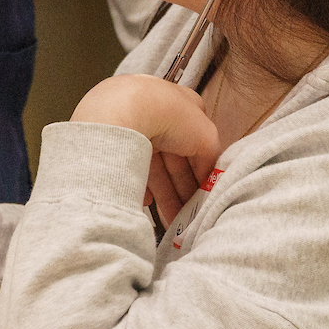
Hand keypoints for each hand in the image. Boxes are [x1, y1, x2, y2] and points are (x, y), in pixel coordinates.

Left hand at [68, 75, 221, 224]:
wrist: (123, 110)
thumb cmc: (171, 117)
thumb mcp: (206, 137)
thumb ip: (212, 159)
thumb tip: (208, 178)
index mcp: (183, 107)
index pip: (197, 144)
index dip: (201, 172)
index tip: (203, 197)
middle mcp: (158, 116)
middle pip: (175, 160)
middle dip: (183, 189)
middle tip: (189, 216)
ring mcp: (136, 128)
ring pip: (154, 168)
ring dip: (164, 195)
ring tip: (171, 221)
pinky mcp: (116, 143)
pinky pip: (130, 169)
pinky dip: (139, 186)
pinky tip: (147, 203)